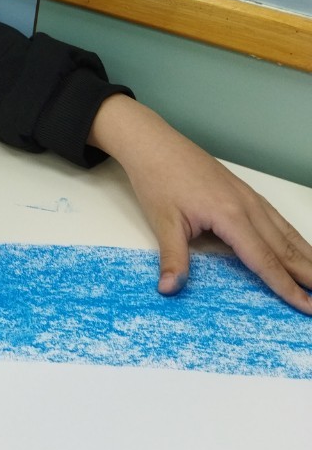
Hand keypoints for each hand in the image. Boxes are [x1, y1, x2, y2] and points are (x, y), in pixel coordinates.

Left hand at [89, 95, 311, 314]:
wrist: (153, 142)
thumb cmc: (157, 179)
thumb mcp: (162, 222)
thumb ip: (173, 258)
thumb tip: (169, 289)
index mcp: (230, 216)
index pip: (265, 260)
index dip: (286, 286)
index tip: (306, 306)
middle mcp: (246, 205)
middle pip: (284, 246)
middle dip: (308, 273)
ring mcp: (247, 195)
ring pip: (284, 230)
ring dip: (305, 254)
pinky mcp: (242, 189)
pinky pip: (275, 217)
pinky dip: (291, 235)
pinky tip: (297, 244)